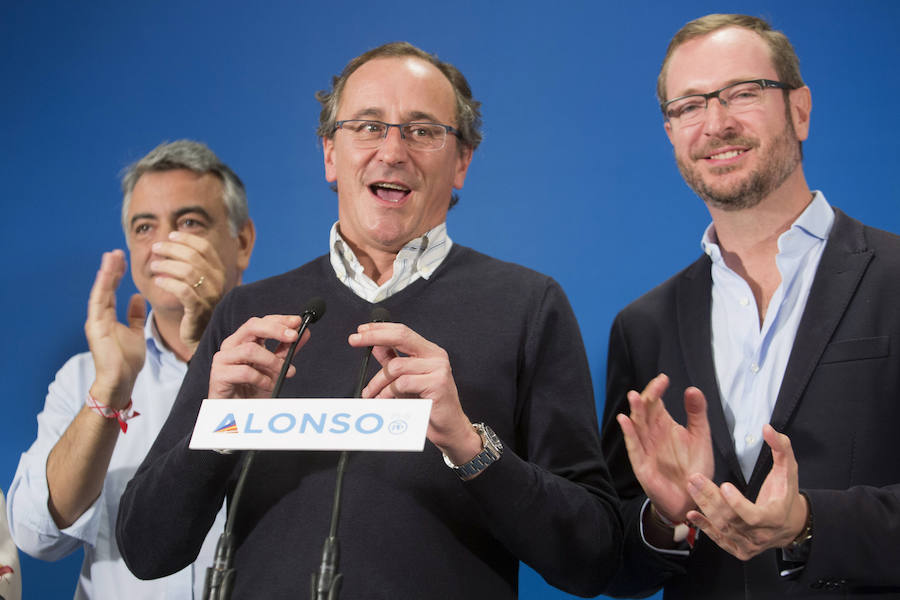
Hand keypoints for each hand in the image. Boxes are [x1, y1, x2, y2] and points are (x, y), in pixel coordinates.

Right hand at [85, 250, 146, 408]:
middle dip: (110, 269)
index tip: (122, 258)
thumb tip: (137, 296)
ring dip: (106, 273)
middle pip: (104, 288)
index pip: (111, 290)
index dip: (116, 274)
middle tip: (117, 251)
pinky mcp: (96, 327)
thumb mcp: (135, 332)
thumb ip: (135, 315)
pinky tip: (106, 274)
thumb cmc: (127, 360)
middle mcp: (99, 317)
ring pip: (100, 292)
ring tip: (111, 256)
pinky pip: (98, 304)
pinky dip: (101, 288)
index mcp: (108, 317)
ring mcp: (96, 321)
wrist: (121, 380)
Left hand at [149, 231, 228, 352]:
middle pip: (195, 257)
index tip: (171, 235)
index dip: (187, 239)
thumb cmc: (196, 308)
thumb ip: (192, 265)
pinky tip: (157, 281)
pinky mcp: (199, 310)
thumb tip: (173, 242)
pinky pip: (184, 291)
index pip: (205, 248)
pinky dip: (169, 283)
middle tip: (156, 249)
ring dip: (167, 265)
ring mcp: (210, 297)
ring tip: (153, 266)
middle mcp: (218, 283)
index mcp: (219, 273)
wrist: (201, 337)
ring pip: (189, 272)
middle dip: (172, 249)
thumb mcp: (198, 284)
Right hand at [209, 315, 309, 398]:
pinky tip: (268, 385)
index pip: (261, 322)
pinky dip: (262, 379)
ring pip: (250, 349)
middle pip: (252, 326)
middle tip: (294, 337)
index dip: (279, 320)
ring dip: (273, 361)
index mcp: (243, 341)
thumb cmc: (253, 390)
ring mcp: (223, 360)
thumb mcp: (275, 367)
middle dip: (276, 329)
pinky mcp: (219, 376)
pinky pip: (244, 371)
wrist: (238, 415)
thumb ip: (287, 349)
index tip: (298, 322)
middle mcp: (231, 346)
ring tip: (285, 372)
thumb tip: (305, 332)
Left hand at [348, 323, 481, 463]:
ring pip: (396, 366)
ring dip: (377, 382)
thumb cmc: (428, 404)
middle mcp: (435, 356)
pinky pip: (402, 384)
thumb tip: (374, 345)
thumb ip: (392, 361)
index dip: (380, 328)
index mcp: (429, 351)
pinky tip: (384, 401)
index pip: (402, 331)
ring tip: (371, 394)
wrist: (448, 427)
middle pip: (401, 337)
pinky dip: (387, 393)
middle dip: (373, 336)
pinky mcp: (437, 384)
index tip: (360, 331)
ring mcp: (438, 368)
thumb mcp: (405, 379)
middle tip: (354, 340)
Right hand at [616, 373, 713, 522]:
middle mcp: (652, 434)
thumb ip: (697, 413)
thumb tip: (692, 389)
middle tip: (655, 386)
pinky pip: (633, 447)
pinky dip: (629, 434)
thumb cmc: (695, 467)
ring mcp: (645, 448)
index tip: (664, 379)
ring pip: (636, 426)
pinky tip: (625, 421)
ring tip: (635, 397)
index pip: (655, 402)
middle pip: (644, 411)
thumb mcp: (700, 436)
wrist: (693, 497)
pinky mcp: (642, 465)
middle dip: (647, 397)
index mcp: (664, 424)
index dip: (657, 389)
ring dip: (635, 412)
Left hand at [685, 424, 807, 560]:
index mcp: (775, 517)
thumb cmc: (787, 494)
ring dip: (705, 507)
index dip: (737, 503)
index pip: (753, 516)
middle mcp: (762, 535)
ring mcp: (750, 545)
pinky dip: (704, 526)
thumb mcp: (789, 469)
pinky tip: (692, 513)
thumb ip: (781, 447)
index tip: (724, 485)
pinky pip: (719, 539)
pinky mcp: (739, 550)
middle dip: (711, 498)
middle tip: (695, 479)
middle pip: (732, 519)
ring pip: (723, 528)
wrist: (791, 524)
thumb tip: (768, 429)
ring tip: (692, 487)